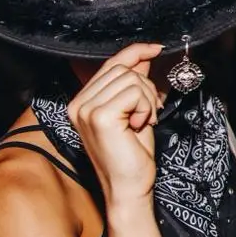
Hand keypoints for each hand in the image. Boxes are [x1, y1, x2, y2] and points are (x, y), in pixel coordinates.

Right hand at [67, 43, 163, 203]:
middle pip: (122, 69)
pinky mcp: (100, 116)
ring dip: (147, 99)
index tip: (156, 48)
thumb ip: (133, 85)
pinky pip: (134, 92)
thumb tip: (143, 58)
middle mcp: (78, 104)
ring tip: (143, 121)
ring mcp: (86, 110)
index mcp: (82, 102)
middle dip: (145, 87)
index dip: (135, 52)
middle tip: (148, 113)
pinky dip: (146, 107)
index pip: (110, 64)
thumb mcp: (135, 112)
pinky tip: (141, 125)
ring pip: (131, 79)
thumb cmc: (132, 156)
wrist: (129, 188)